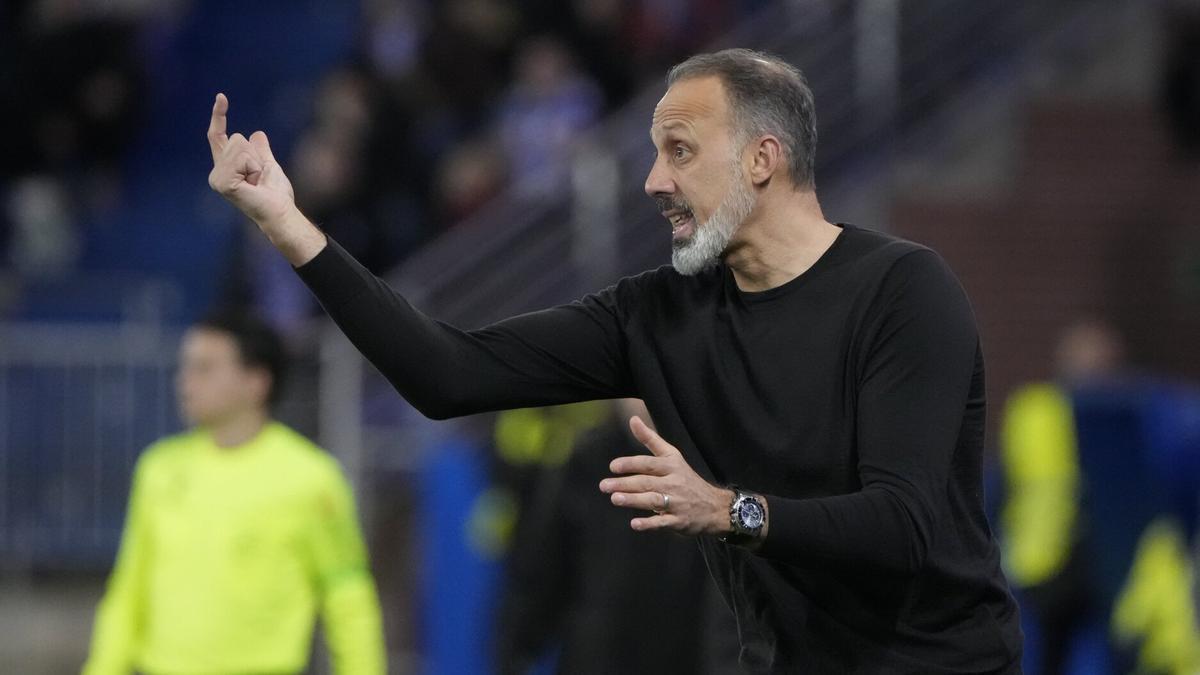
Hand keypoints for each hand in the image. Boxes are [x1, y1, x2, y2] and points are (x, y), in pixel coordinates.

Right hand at [206, 93, 324, 264]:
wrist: (280, 211)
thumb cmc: (276, 194)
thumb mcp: (269, 165)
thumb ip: (260, 151)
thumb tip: (256, 134)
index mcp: (226, 167)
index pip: (218, 136)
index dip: (219, 116)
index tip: (222, 96)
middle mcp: (217, 172)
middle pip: (237, 138)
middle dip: (255, 154)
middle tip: (259, 177)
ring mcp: (217, 178)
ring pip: (239, 145)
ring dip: (255, 161)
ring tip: (256, 181)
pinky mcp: (222, 182)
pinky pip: (241, 157)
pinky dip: (252, 167)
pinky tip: (252, 183)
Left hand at [599, 416, 733, 535]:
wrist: (715, 506)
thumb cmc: (686, 478)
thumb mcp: (672, 456)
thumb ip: (650, 438)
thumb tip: (633, 419)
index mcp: (671, 466)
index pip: (649, 463)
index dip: (631, 464)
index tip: (613, 466)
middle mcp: (674, 483)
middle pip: (647, 482)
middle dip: (624, 484)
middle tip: (604, 486)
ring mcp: (677, 503)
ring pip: (653, 500)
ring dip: (634, 500)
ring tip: (615, 499)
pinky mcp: (679, 521)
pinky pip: (663, 522)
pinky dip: (649, 523)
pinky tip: (635, 524)